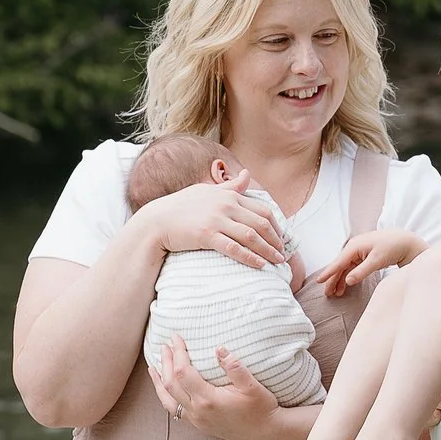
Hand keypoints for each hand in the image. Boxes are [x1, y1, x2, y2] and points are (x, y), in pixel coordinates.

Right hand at [138, 177, 282, 271]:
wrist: (157, 221)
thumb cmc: (181, 206)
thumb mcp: (207, 191)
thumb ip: (230, 186)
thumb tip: (247, 174)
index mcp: (228, 195)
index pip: (262, 210)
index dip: (276, 226)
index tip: (282, 239)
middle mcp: (225, 205)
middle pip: (261, 223)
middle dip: (276, 240)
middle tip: (283, 254)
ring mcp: (216, 220)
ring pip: (251, 236)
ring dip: (268, 250)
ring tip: (277, 262)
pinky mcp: (207, 235)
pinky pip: (234, 248)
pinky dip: (250, 257)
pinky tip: (260, 265)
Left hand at [150, 339, 295, 439]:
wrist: (267, 433)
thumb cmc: (262, 408)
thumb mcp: (252, 386)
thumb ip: (235, 367)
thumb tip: (219, 348)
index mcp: (208, 400)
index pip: (183, 372)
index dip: (177, 353)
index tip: (176, 338)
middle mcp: (198, 412)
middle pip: (171, 384)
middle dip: (166, 362)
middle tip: (165, 345)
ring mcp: (197, 420)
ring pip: (168, 399)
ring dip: (159, 381)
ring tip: (153, 366)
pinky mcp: (199, 425)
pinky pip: (174, 409)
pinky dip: (166, 396)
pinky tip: (166, 387)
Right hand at [316, 226, 421, 298]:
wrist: (405, 241)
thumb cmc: (392, 247)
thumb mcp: (377, 261)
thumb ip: (361, 271)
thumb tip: (348, 281)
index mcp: (354, 247)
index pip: (339, 262)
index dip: (329, 273)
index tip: (319, 281)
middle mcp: (354, 248)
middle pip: (340, 266)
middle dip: (333, 279)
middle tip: (327, 294)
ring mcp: (359, 252)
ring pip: (346, 268)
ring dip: (341, 280)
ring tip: (336, 294)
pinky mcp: (364, 256)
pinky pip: (352, 268)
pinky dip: (349, 277)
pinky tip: (346, 286)